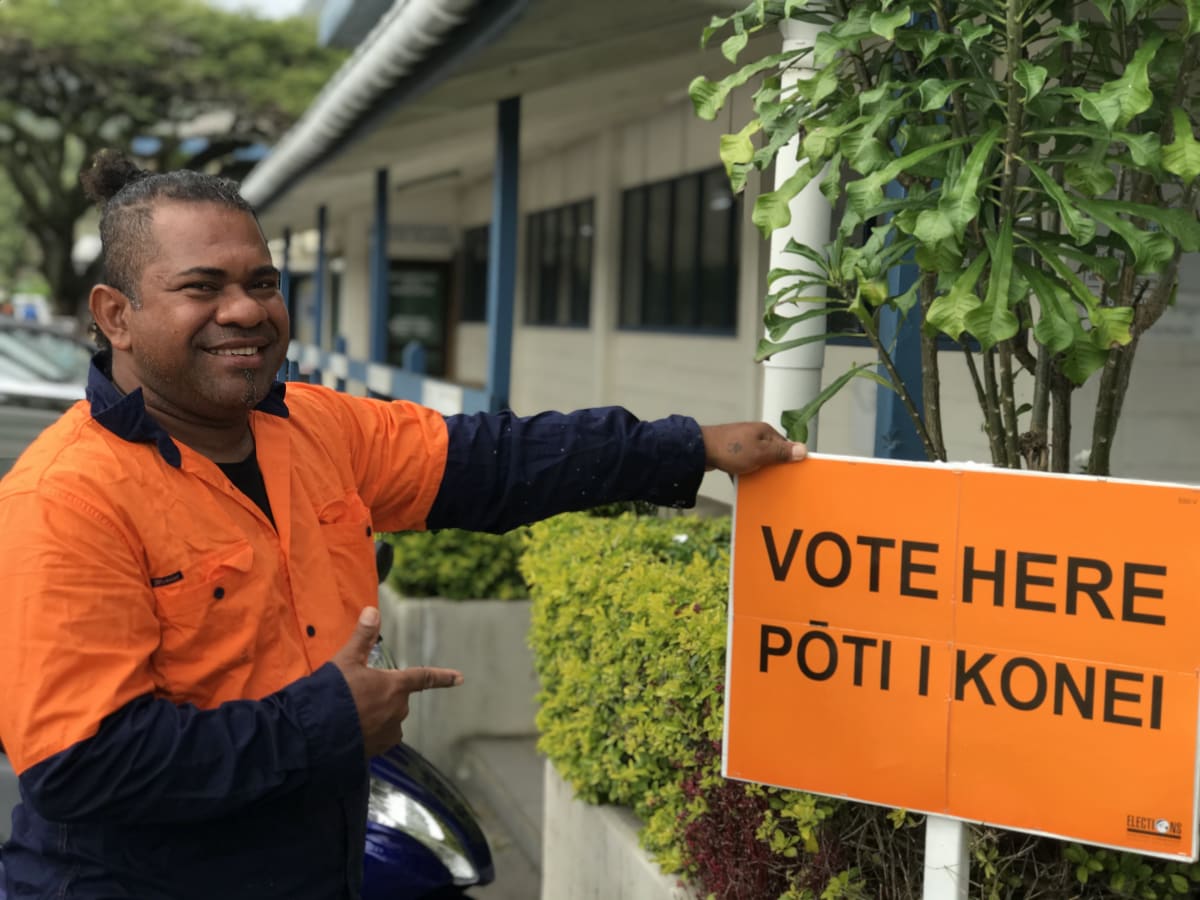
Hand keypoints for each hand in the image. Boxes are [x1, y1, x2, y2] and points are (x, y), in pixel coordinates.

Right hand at [332, 607, 463, 757]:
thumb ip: (362, 637)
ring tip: (349, 714)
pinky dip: (369, 733)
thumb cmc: (333, 693)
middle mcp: (398, 710)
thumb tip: (372, 611)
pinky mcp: (377, 750)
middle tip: (355, 695)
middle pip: (396, 698)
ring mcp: (388, 732)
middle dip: (381, 695)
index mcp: (395, 687)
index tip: (460, 678)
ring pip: (387, 718)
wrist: (316, 733)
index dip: (442, 677)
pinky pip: (379, 737)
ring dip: (375, 715)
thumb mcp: (346, 660)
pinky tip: (351, 730)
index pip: (423, 678)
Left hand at [700, 422, 806, 475]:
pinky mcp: (731, 452)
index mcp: (764, 432)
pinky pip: (744, 464)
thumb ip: (781, 452)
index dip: (789, 459)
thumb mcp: (761, 453)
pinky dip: (745, 472)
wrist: (699, 450)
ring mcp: (741, 443)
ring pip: (757, 460)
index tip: (792, 473)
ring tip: (759, 483)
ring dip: (758, 471)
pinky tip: (744, 481)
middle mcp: (754, 435)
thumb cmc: (731, 449)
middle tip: (776, 481)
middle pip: (771, 453)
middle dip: (773, 467)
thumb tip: (803, 449)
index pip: (785, 445)